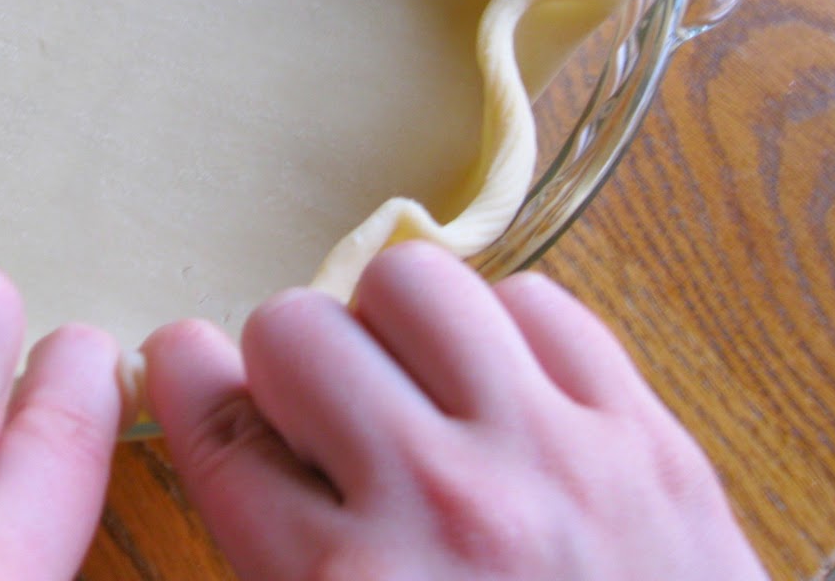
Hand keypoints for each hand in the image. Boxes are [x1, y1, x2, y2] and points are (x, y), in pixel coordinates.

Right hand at [143, 240, 766, 579]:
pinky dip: (505, 333)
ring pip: (413, 280)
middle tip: (326, 408)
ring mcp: (553, 455)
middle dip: (290, 362)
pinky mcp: (649, 437)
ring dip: (392, 324)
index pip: (220, 427)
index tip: (187, 360)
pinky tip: (508, 390)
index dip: (185, 378)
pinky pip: (539, 302)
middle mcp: (440, 503)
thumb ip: (280, 561)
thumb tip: (236, 442)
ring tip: (416, 381)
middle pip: (296, 329)